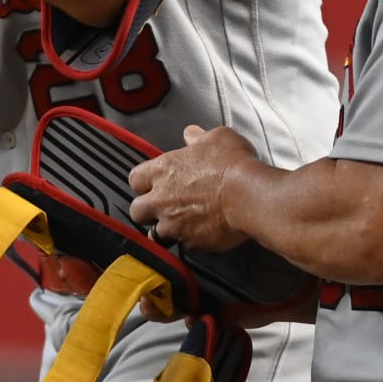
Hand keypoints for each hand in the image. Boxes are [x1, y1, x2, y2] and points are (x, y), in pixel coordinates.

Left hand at [127, 125, 258, 253]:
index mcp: (163, 170)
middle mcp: (161, 199)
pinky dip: (191, 242)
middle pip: (137, 212)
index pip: (135, 179)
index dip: (143, 183)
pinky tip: (204, 234)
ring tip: (184, 225)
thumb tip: (191, 135)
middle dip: (147, 212)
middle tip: (163, 208)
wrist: (248, 195)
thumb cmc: (232, 164)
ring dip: (167, 230)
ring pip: (156, 234)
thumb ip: (198, 138)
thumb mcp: (217, 138)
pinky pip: (184, 246)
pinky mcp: (190, 243)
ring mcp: (173, 224)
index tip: (153, 185)